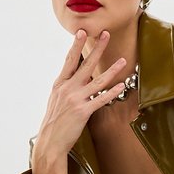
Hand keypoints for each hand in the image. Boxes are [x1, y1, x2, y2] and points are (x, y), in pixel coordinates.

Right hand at [31, 30, 129, 173]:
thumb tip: (76, 77)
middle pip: (85, 64)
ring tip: (123, 61)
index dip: (77, 45)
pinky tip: (122, 85)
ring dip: (112, 70)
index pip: (69, 60)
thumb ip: (66, 87)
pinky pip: (101, 99)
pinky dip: (112, 92)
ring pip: (98, 81)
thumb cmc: (53, 123)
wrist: (50, 142)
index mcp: (59, 84)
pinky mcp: (83, 112)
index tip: (83, 32)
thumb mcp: (55, 100)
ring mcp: (75, 99)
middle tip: (106, 34)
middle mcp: (67, 89)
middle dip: (97, 48)